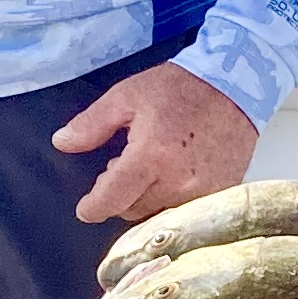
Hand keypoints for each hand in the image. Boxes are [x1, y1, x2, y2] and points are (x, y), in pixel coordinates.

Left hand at [53, 59, 258, 227]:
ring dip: (147, 198)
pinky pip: (186, 210)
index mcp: (149, 156)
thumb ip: (92, 124)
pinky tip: (176, 175)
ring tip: (152, 168)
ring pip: (158, 213)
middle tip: (126, 167)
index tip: (86, 208)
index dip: (92, 207)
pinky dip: (174, 198)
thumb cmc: (179, 88)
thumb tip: (61, 143)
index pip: (111, 200)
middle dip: (121, 195)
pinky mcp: (221, 194)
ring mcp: (202, 192)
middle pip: (132, 210)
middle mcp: (177, 181)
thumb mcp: (127, 96)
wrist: (236, 85)